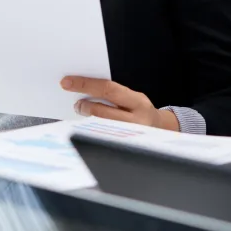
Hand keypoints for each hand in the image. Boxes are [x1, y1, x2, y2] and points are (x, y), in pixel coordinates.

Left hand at [60, 76, 179, 130]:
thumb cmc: (140, 111)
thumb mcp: (133, 98)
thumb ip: (113, 95)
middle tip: (76, 103)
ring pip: (101, 127)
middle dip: (84, 106)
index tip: (67, 82)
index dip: (85, 84)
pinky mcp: (124, 148)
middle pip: (102, 112)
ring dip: (87, 118)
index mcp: (138, 102)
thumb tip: (84, 89)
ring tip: (82, 111)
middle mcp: (137, 120)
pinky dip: (92, 129)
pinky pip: (103, 137)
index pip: (108, 89)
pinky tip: (87, 125)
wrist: (162, 131)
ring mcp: (130, 137)